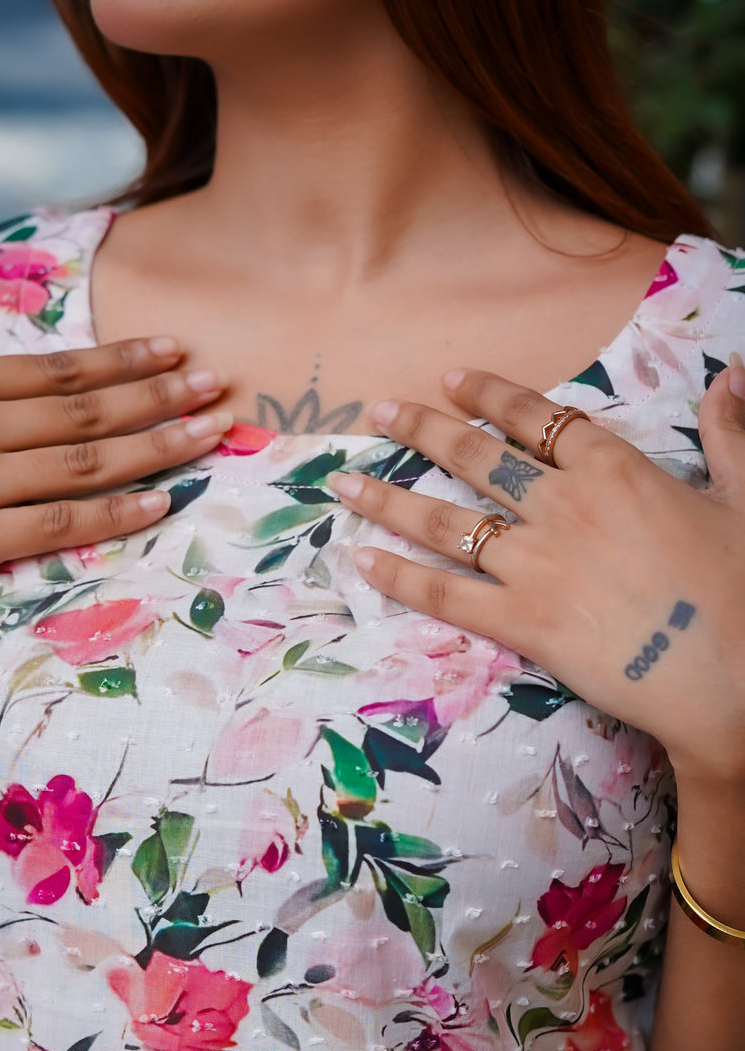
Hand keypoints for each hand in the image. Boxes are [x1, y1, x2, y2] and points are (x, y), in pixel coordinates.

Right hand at [0, 317, 230, 636]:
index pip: (55, 367)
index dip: (122, 359)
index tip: (173, 348)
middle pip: (85, 409)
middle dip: (159, 393)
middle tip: (217, 383)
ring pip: (87, 461)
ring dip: (159, 446)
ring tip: (210, 432)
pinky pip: (63, 521)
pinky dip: (118, 509)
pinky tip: (162, 498)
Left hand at [327, 364, 744, 786]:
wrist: (733, 676)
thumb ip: (729, 435)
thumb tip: (731, 375)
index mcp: (616, 470)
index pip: (538, 419)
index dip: (490, 396)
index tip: (451, 380)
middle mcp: (563, 506)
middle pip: (476, 457)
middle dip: (421, 429)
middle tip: (379, 411)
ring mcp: (535, 564)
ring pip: (445, 520)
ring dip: (388, 497)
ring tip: (344, 479)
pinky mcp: (521, 621)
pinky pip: (446, 593)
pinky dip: (399, 577)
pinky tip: (360, 559)